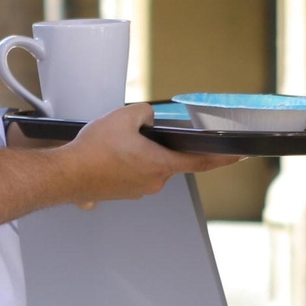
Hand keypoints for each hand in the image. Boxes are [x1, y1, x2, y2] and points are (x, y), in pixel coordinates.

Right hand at [58, 104, 239, 203]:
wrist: (66, 175)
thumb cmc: (92, 152)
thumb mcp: (124, 117)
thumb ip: (145, 113)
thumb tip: (148, 118)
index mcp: (160, 164)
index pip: (201, 161)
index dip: (224, 158)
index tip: (239, 156)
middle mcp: (153, 182)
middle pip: (167, 158)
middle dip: (156, 144)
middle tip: (134, 133)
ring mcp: (138, 190)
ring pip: (147, 164)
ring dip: (137, 153)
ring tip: (113, 143)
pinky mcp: (123, 192)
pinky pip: (131, 173)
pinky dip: (124, 162)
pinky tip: (107, 154)